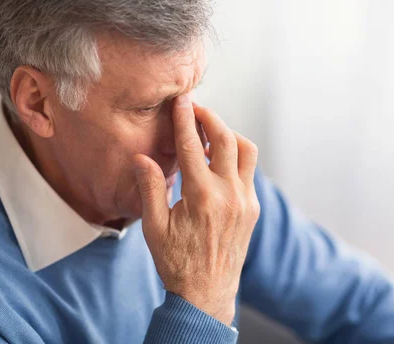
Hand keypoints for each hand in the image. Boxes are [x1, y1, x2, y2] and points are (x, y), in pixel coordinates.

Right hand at [133, 94, 259, 325]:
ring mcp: (246, 201)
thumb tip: (141, 158)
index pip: (192, 146)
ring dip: (229, 135)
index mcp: (202, 197)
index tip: (182, 100)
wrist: (207, 294)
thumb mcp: (154, 228)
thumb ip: (150, 188)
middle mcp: (230, 195)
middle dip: (210, 118)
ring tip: (209, 133)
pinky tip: (218, 161)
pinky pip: (249, 171)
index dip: (185, 119)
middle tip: (196, 109)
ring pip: (246, 151)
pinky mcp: (253, 208)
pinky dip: (236, 157)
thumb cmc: (177, 263)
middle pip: (226, 139)